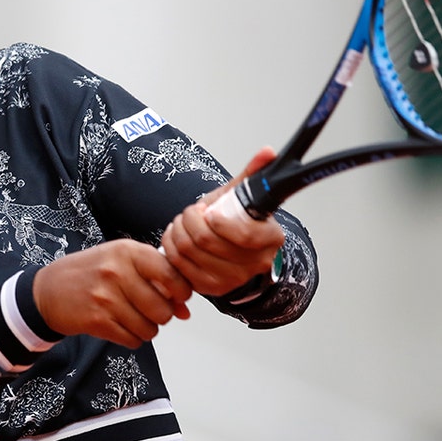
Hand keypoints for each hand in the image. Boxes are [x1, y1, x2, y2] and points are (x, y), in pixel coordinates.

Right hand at [33, 239, 192, 348]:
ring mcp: (106, 298)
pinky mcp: (97, 321)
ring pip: (150, 328)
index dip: (181, 292)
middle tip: (150, 310)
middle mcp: (117, 272)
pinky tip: (120, 326)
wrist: (47, 290)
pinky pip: (132, 340)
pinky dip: (132, 338)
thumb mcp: (121, 261)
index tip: (178, 296)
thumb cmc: (89, 273)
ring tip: (132, 318)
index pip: (172, 275)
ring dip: (146, 329)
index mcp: (127, 251)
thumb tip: (184, 311)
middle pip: (163, 309)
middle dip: (162, 315)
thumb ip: (156, 279)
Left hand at [160, 147, 285, 296]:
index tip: (207, 211)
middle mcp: (255, 264)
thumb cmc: (235, 218)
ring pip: (189, 251)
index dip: (219, 222)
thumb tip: (267, 152)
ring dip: (177, 231)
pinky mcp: (210, 288)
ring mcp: (232, 279)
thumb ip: (253, 173)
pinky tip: (176, 237)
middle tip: (190, 212)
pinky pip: (179, 265)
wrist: (228, 247)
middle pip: (207, 241)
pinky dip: (171, 247)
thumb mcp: (242, 195)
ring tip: (182, 222)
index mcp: (270, 239)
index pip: (244, 235)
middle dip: (189, 220)